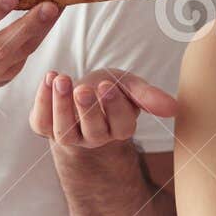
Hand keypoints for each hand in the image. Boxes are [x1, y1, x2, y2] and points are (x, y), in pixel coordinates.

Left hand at [28, 68, 177, 149]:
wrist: (81, 92)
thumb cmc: (109, 88)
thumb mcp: (130, 86)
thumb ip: (148, 96)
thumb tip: (174, 108)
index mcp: (118, 129)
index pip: (121, 126)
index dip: (114, 108)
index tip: (107, 86)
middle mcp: (94, 138)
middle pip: (93, 132)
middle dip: (87, 110)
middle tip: (82, 88)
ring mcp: (69, 136)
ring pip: (64, 132)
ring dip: (60, 106)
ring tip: (60, 79)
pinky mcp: (45, 128)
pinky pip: (41, 122)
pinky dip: (41, 101)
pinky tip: (48, 77)